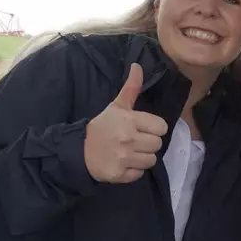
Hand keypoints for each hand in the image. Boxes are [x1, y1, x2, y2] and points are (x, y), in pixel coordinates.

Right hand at [84, 63, 167, 182]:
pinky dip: (133, 170)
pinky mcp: (119, 174)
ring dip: (143, 157)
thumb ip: (131, 88)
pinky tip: (123, 163)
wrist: (79, 150)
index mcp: (130, 120)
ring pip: (151, 160)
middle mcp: (128, 139)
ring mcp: (124, 158)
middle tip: (135, 140)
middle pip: (158, 144)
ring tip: (130, 152)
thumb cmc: (102, 127)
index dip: (154, 128)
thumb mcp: (116, 106)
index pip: (161, 127)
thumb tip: (137, 66)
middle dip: (148, 143)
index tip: (143, 128)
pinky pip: (140, 174)